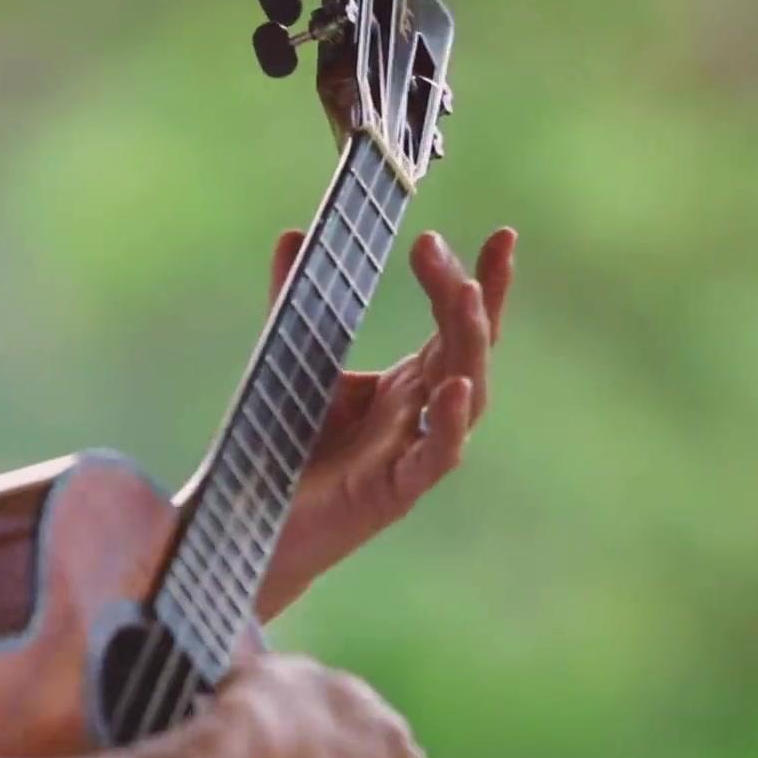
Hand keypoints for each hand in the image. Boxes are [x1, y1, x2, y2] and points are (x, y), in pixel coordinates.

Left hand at [257, 227, 517, 618]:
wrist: (253, 522)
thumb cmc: (287, 448)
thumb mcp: (294, 363)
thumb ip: (294, 302)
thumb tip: (294, 234)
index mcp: (408, 384)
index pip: (459, 325)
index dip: (485, 282)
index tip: (503, 235)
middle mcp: (422, 414)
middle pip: (468, 350)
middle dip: (467, 297)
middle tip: (434, 248)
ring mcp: (413, 453)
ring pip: (468, 397)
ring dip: (469, 345)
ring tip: (467, 296)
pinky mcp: (394, 493)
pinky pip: (436, 457)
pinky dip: (452, 423)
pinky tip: (455, 386)